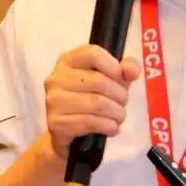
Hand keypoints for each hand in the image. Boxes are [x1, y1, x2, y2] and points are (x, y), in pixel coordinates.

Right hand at [43, 44, 140, 159]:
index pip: (93, 54)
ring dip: (117, 112)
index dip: (113, 66)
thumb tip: (131, 71)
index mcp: (68, 60)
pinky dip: (108, 126)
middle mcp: (56, 78)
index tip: (122, 79)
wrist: (68, 131)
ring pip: (96, 103)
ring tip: (119, 116)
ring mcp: (54, 100)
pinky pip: (90, 122)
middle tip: (123, 103)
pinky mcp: (56, 123)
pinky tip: (112, 127)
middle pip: (98, 80)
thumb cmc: (91, 98)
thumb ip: (125, 68)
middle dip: (120, 95)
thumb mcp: (111, 79)